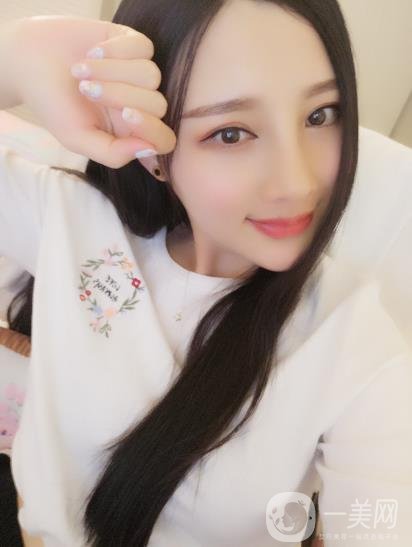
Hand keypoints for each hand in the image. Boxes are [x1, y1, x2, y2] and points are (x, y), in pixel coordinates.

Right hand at [12, 16, 176, 167]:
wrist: (30, 61)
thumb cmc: (55, 105)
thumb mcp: (77, 138)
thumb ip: (113, 153)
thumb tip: (148, 149)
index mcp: (131, 134)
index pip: (164, 140)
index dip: (152, 129)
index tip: (126, 114)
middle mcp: (141, 106)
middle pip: (157, 105)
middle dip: (119, 95)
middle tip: (85, 89)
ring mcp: (139, 75)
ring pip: (151, 75)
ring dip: (112, 72)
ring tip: (80, 70)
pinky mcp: (134, 46)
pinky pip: (144, 49)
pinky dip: (115, 50)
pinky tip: (91, 52)